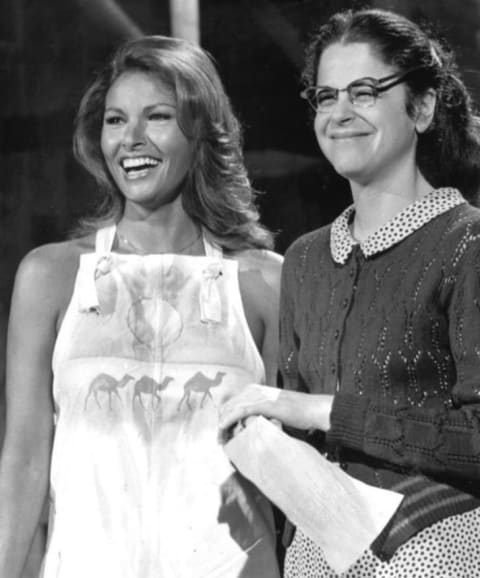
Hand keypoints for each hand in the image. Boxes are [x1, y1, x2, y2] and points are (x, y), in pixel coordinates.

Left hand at [218, 384, 332, 439]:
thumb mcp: (272, 408)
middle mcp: (254, 390)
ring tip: (220, 438)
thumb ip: (259, 412)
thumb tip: (248, 423)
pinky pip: (241, 411)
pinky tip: (224, 428)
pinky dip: (230, 419)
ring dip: (223, 424)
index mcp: (254, 389)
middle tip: (219, 439)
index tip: (221, 432)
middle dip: (221, 422)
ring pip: (232, 408)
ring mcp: (259, 396)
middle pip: (228, 405)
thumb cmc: (294, 411)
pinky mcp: (264, 404)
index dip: (223, 417)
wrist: (311, 408)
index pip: (231, 403)